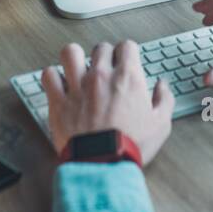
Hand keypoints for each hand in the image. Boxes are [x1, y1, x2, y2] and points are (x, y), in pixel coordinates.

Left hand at [41, 40, 172, 165]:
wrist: (103, 164)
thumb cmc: (131, 146)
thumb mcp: (161, 124)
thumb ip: (164, 100)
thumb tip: (162, 86)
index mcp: (127, 78)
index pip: (127, 46)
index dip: (128, 53)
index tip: (126, 62)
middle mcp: (101, 76)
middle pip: (101, 48)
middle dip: (105, 55)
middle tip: (106, 68)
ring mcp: (78, 86)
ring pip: (71, 52)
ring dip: (75, 58)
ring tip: (79, 67)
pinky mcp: (59, 101)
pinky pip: (49, 75)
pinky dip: (53, 77)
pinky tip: (59, 84)